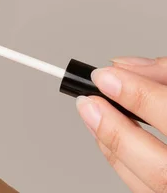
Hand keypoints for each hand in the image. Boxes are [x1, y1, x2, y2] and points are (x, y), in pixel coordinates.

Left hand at [76, 57, 166, 192]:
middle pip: (162, 168)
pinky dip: (123, 162)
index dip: (139, 96)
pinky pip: (147, 190)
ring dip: (113, 146)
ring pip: (151, 183)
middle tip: (89, 101)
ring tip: (93, 114)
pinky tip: (110, 138)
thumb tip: (124, 67)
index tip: (106, 76)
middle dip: (117, 132)